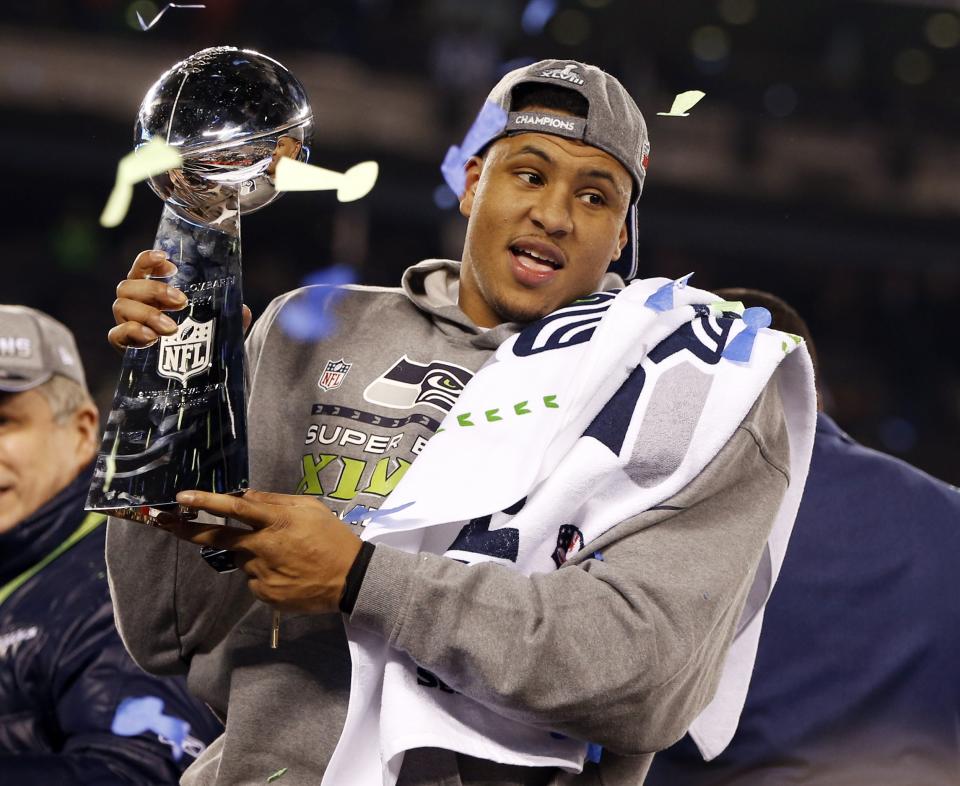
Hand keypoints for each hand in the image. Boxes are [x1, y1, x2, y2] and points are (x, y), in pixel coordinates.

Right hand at [109, 249, 251, 351]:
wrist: (191, 382)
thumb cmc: (202, 348)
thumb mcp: (220, 332)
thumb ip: (231, 321)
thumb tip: (244, 309)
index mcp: (152, 294)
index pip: (142, 269)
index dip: (148, 261)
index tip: (167, 260)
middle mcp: (135, 305)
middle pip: (129, 286)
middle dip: (154, 289)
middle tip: (182, 301)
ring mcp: (126, 324)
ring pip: (122, 306)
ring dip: (147, 313)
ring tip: (171, 328)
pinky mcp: (123, 347)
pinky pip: (116, 334)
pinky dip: (132, 332)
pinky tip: (151, 339)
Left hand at [160, 489, 362, 614]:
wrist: (350, 579)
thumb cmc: (332, 537)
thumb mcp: (310, 508)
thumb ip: (275, 501)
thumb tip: (245, 496)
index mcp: (276, 522)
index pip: (235, 508)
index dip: (207, 501)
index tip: (182, 497)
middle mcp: (262, 547)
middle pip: (218, 537)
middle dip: (187, 529)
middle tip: (165, 522)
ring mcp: (261, 573)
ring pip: (243, 558)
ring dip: (253, 553)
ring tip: (285, 555)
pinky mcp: (263, 593)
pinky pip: (254, 578)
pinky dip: (264, 572)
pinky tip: (287, 572)